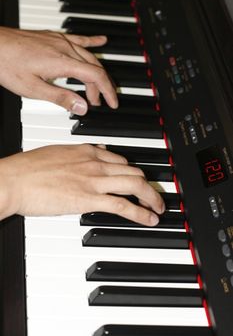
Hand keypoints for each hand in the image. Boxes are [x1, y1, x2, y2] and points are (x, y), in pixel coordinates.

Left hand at [0, 27, 117, 114]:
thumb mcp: (34, 89)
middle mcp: (66, 49)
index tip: (111, 103)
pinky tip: (102, 41)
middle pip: (94, 68)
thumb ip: (61, 97)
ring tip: (95, 88)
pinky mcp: (55, 37)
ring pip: (88, 57)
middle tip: (97, 103)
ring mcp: (61, 41)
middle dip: (100, 87)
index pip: (95, 76)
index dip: (107, 91)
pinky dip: (93, 42)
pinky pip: (80, 39)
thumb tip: (83, 107)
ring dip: (96, 73)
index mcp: (63, 63)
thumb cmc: (9, 65)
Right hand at [0, 144, 164, 225]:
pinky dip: (141, 212)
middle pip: (133, 171)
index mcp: (87, 151)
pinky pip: (123, 205)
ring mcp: (94, 180)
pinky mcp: (89, 198)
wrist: (14, 179)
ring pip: (135, 185)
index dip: (133, 172)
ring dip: (151, 198)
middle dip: (148, 185)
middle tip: (154, 195)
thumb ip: (78, 155)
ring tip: (159, 208)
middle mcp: (95, 163)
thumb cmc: (29, 168)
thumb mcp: (58, 153)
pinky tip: (150, 218)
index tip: (138, 180)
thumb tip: (94, 153)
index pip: (121, 160)